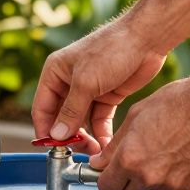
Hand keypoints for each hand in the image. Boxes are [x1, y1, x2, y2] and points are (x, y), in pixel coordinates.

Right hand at [31, 18, 165, 154]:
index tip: (53, 149)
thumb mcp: (86, 82)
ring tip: (95, 151)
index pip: (42, 108)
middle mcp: (69, 82)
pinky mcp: (107, 95)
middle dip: (68, 136)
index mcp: (55, 73)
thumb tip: (57, 136)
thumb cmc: (112, 49)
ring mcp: (89, 89)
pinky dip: (102, 133)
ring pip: (81, 122)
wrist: (147, 38)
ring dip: (87, 138)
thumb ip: (70, 111)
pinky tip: (106, 145)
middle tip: (78, 151)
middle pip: (61, 118)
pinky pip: (99, 120)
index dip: (46, 130)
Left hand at [89, 76, 189, 189]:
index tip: (109, 173)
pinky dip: (172, 179)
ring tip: (159, 156)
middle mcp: (150, 176)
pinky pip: (173, 189)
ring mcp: (173, 184)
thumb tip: (99, 164)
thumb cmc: (176, 102)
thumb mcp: (135, 116)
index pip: (106, 188)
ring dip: (148, 183)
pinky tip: (179, 157)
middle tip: (134, 163)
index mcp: (130, 159)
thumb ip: (114, 147)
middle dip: (126, 183)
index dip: (106, 180)